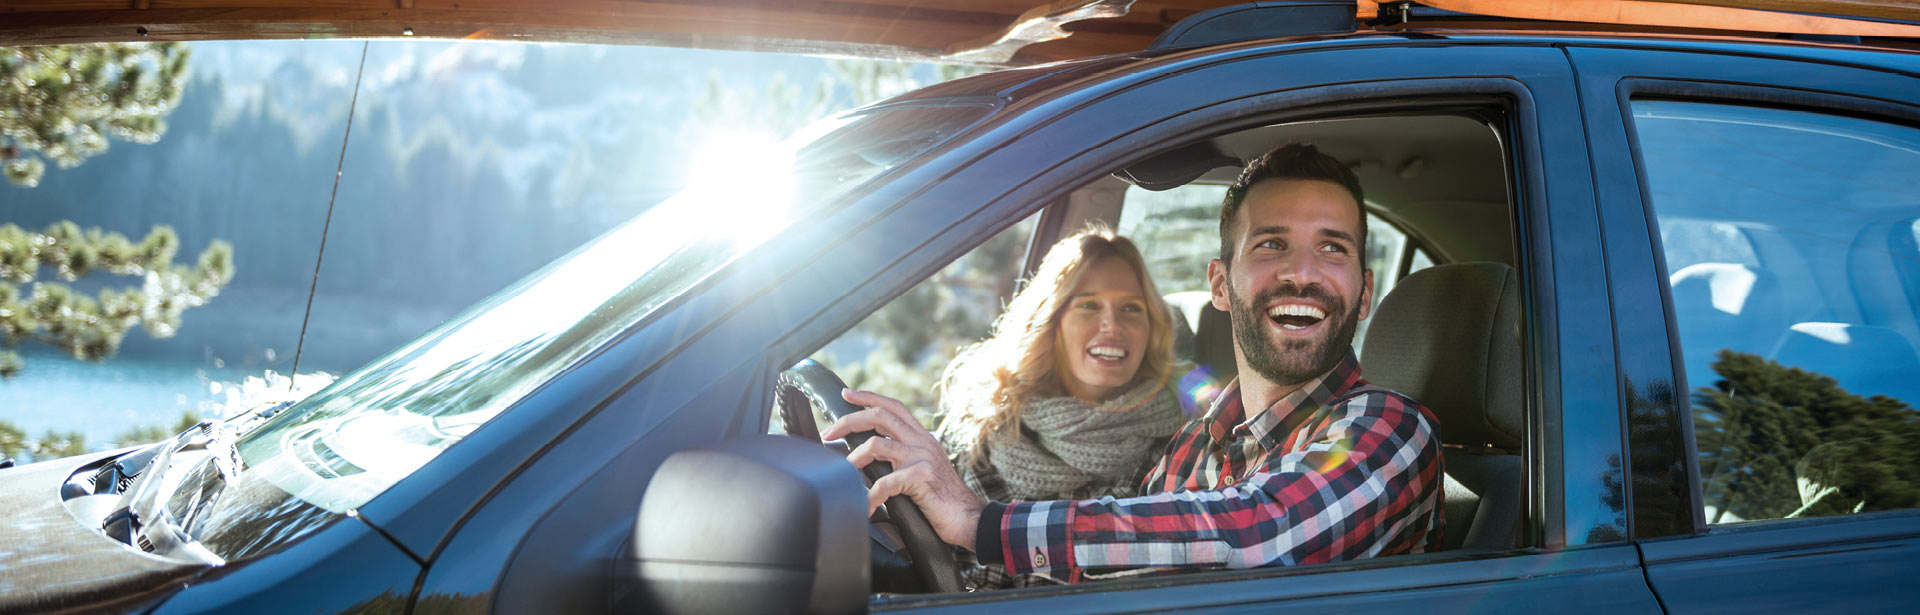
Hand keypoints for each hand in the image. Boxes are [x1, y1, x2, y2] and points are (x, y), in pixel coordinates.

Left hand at [822, 388, 987, 551]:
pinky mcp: (921, 477)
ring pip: (876, 445)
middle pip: (880, 416)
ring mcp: (922, 458)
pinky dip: (869, 497)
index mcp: (922, 437)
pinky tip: (864, 508)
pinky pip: (884, 484)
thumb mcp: (925, 470)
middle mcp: (922, 442)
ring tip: (844, 473)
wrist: (970, 519)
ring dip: (853, 459)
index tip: (846, 394)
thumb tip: (874, 457)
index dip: (868, 397)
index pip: (894, 405)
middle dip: (849, 420)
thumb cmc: (944, 500)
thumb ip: (905, 458)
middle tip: (828, 433)